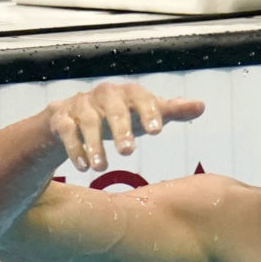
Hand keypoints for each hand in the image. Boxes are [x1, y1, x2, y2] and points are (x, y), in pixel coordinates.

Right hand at [45, 82, 204, 171]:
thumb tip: (201, 105)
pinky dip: (74, 149)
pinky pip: (65, 131)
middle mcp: (103, 95)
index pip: (140, 96)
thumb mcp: (144, 114)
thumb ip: (171, 110)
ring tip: (102, 168)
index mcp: (127, 93)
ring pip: (86, 121)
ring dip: (94, 145)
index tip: (156, 132)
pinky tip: (84, 167)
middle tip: (129, 152)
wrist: (71, 118)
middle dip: (121, 129)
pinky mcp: (59, 118)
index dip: (149, 111)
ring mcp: (79, 105)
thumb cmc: (118, 116)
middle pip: (113, 108)